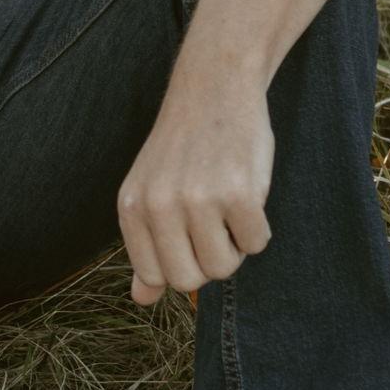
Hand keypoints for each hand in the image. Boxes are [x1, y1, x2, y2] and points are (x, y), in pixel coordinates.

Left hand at [117, 78, 274, 303]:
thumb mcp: (149, 193)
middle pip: (188, 281)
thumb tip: (141, 300)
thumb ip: (146, 246)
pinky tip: (248, 198)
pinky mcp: (239, 194)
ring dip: (235, 248)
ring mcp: (198, 200)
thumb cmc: (184, 149)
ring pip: (223, 267)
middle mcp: (159, 206)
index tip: (189, 240)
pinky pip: (256, 244)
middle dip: (208, 264)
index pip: (154, 277)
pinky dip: (258, 229)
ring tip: (229, 212)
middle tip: (214, 230)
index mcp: (131, 208)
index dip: (180, 267)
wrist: (214, 90)